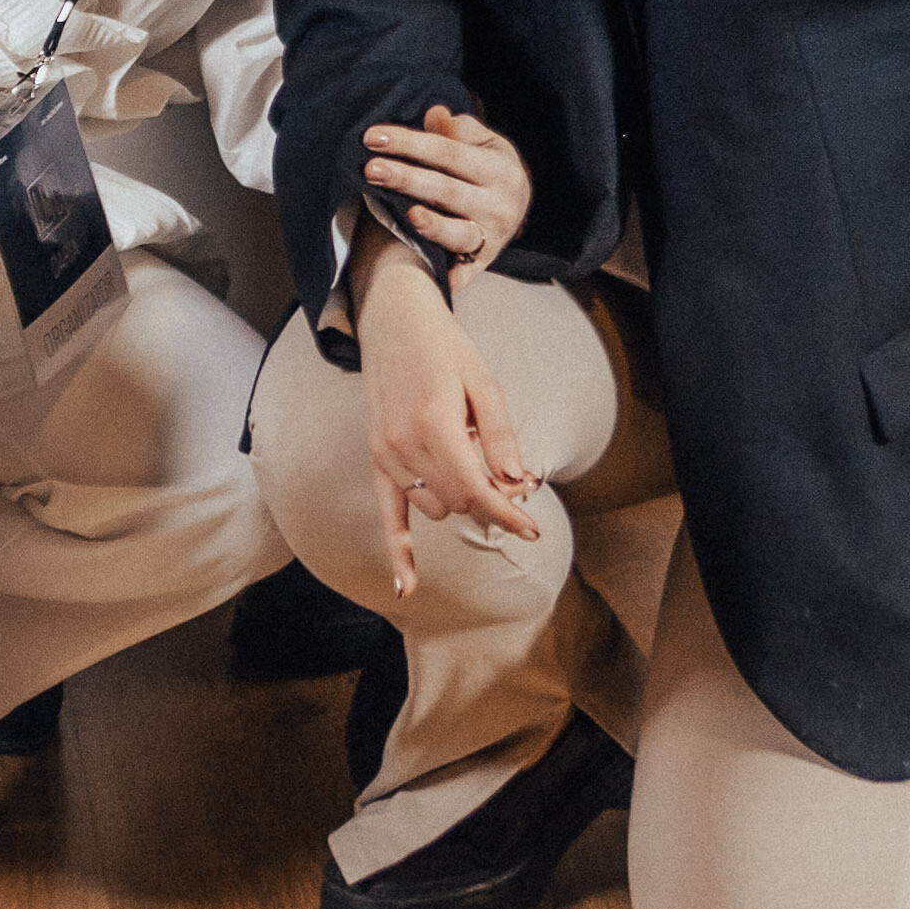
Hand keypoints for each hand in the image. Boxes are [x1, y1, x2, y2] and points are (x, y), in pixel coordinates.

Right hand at [348, 257, 536, 602]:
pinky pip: (387, 515)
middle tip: (517, 476)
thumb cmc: (444, 347)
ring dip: (463, 498)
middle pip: (460, 501)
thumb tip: (518, 483)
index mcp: (434, 423)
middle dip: (493, 500)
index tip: (532, 529)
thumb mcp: (484, 382)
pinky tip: (406, 588)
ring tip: (474, 458)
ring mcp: (386, 454)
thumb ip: (499, 436)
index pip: (476, 489)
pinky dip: (398, 552)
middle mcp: (405, 445)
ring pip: (436, 506)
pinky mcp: (376, 458)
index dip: (508, 514)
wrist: (392, 320)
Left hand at [360, 103, 530, 265]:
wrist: (517, 207)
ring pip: (458, 232)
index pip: (447, 151)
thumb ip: (458, 130)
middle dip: (406, 178)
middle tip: (370, 170)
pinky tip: (426, 272)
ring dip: (431, 225)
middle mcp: (500, 204)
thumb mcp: (483, 143)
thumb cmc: (488, 168)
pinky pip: (464, 271)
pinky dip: (448, 275)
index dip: (409, 142)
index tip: (371, 137)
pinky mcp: (483, 263)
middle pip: (446, 190)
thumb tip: (435, 114)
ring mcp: (492, 237)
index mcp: (499, 168)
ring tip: (406, 214)